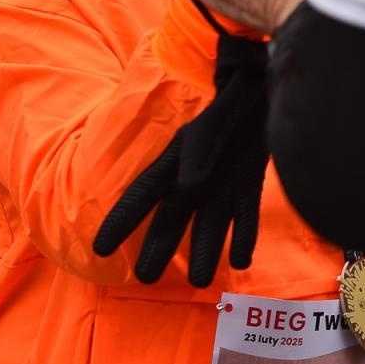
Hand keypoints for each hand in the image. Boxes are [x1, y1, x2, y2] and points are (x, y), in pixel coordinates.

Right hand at [92, 31, 269, 285]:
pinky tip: (241, 262)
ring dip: (207, 252)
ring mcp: (223, 181)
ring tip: (202, 282)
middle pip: (172, 218)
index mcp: (175, 158)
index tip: (100, 249)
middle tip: (145, 279)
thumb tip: (185, 187)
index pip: (142, 195)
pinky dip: (244, 237)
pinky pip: (245, 216)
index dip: (120, 221)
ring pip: (211, 224)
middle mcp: (195, 176)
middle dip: (158, 247)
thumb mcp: (214, 120)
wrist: (264, 81)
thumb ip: (199, 153)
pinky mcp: (249, 182)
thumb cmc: (233, 94)